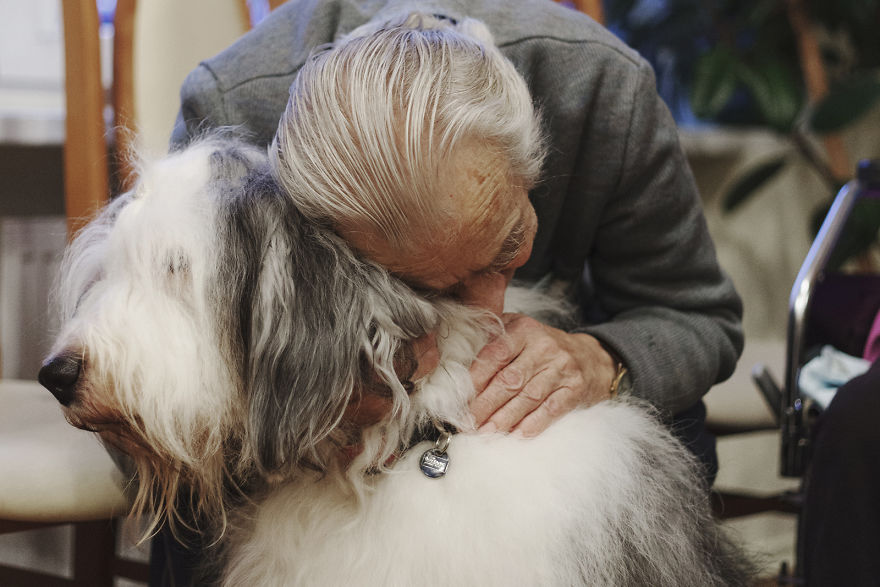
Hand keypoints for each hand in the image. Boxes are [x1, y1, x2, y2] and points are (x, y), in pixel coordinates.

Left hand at [468, 313, 617, 436]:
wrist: (591, 357)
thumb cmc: (543, 348)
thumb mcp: (518, 332)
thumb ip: (490, 341)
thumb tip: (454, 363)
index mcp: (524, 329)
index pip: (495, 354)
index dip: (475, 379)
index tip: (459, 398)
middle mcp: (544, 347)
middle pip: (509, 380)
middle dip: (485, 404)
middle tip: (467, 422)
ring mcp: (562, 369)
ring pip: (528, 398)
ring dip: (503, 419)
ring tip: (484, 432)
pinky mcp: (574, 390)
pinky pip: (550, 410)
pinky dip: (531, 425)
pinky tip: (514, 435)